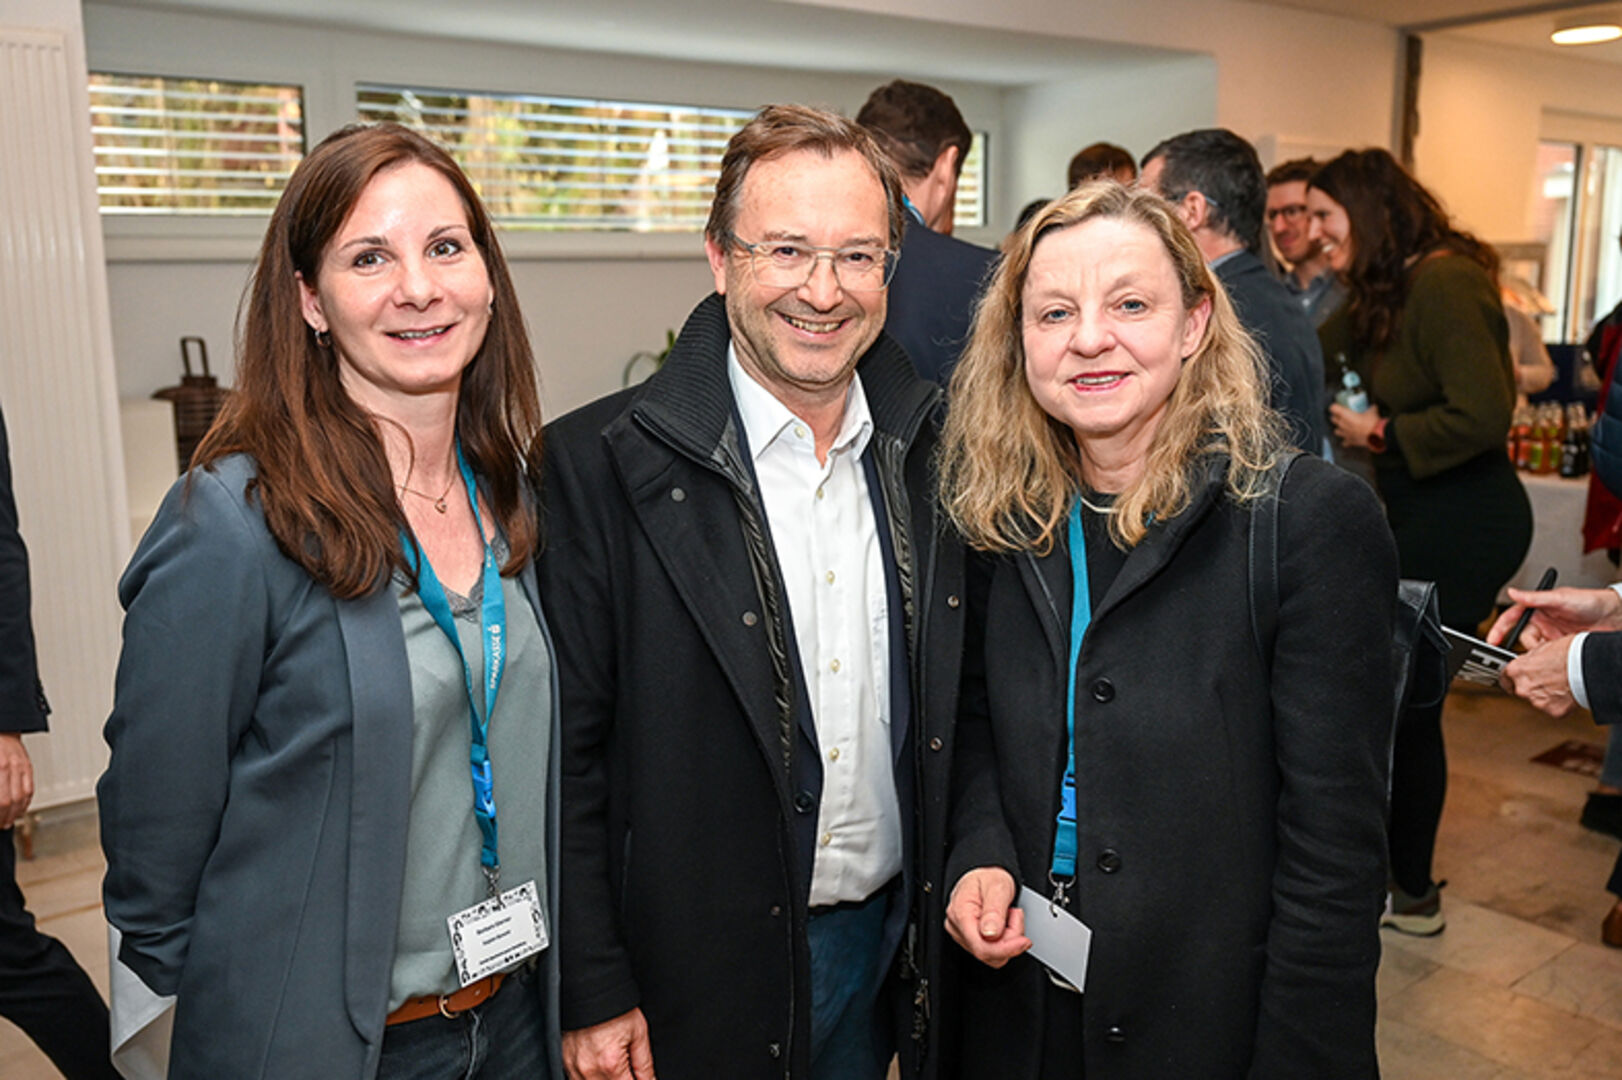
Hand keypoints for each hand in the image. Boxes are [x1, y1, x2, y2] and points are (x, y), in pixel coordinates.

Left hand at [0, 734, 32, 829]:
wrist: (0, 726)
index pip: (0, 799)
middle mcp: (9, 768)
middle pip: (9, 801)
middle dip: (3, 817)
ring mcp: (20, 767)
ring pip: (21, 797)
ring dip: (15, 813)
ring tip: (8, 821)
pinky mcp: (27, 766)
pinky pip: (29, 788)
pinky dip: (26, 802)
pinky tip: (20, 808)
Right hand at [563, 1007, 655, 1079]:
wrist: (590, 988)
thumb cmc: (614, 1008)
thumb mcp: (639, 1033)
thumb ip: (645, 1065)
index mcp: (611, 1064)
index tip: (640, 1076)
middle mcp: (589, 1070)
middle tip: (626, 1066)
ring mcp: (573, 1067)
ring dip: (605, 1079)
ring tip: (612, 1063)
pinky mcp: (564, 1061)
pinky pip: (576, 1079)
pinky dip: (590, 1077)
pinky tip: (599, 1065)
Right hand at [944, 867, 1029, 968]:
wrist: (984, 872)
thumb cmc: (988, 876)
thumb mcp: (997, 887)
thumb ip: (994, 911)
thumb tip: (991, 934)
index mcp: (961, 914)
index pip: (981, 947)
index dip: (1006, 949)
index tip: (1023, 941)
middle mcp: (957, 927)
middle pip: (988, 953)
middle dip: (1010, 939)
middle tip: (1014, 916)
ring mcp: (962, 934)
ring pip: (991, 955)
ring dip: (1008, 939)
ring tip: (1008, 917)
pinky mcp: (970, 939)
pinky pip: (991, 950)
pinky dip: (1003, 940)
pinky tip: (1004, 924)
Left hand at [1329, 403, 1381, 449]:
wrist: (1376, 436)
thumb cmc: (1372, 422)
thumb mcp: (1372, 411)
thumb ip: (1371, 408)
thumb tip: (1373, 406)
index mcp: (1345, 414)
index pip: (1333, 408)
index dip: (1335, 407)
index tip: (1339, 406)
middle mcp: (1342, 424)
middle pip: (1333, 419)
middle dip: (1337, 417)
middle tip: (1343, 416)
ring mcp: (1344, 433)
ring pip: (1336, 431)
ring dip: (1340, 428)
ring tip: (1345, 427)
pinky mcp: (1349, 441)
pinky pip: (1344, 442)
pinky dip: (1346, 440)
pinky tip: (1350, 438)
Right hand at [1488, 586, 1621, 647]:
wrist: (1615, 618)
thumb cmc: (1590, 601)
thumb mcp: (1560, 598)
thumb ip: (1534, 597)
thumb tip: (1513, 592)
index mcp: (1537, 610)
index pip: (1511, 619)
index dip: (1499, 630)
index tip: (1492, 641)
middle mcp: (1542, 623)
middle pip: (1522, 638)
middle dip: (1525, 646)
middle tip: (1530, 652)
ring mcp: (1551, 637)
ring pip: (1534, 649)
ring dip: (1539, 653)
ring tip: (1550, 652)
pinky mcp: (1561, 648)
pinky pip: (1548, 656)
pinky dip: (1548, 659)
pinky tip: (1556, 658)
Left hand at [1499, 635, 1576, 715]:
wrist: (1590, 668)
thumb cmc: (1569, 654)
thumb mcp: (1543, 648)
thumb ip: (1530, 658)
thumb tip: (1528, 660)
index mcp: (1517, 671)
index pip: (1504, 677)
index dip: (1510, 677)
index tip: (1512, 678)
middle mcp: (1523, 688)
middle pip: (1520, 690)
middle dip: (1530, 686)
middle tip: (1544, 679)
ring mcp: (1537, 702)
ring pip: (1536, 700)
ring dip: (1544, 694)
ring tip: (1559, 684)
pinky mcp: (1553, 712)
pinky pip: (1552, 707)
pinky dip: (1558, 703)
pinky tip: (1567, 693)